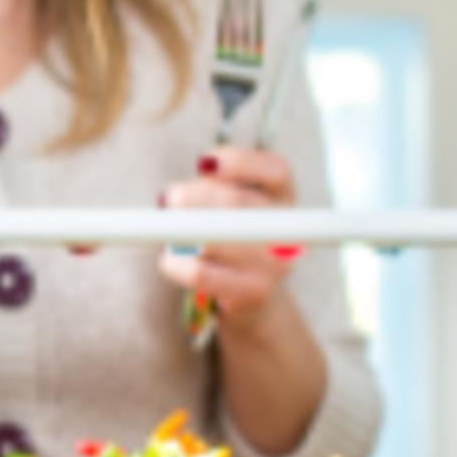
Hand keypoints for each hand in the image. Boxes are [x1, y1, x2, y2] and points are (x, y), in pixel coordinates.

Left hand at [154, 146, 307, 323]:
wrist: (253, 293)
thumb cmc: (233, 238)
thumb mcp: (230, 205)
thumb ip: (212, 189)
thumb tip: (175, 197)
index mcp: (285, 196)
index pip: (276, 171)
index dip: (239, 163)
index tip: (202, 163)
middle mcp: (287, 228)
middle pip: (237, 202)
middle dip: (192, 196)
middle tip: (169, 199)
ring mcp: (275, 264)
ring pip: (214, 238)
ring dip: (180, 231)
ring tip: (170, 232)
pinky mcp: (254, 292)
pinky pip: (201, 273)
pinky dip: (175, 263)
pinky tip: (170, 259)